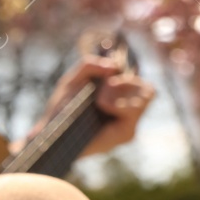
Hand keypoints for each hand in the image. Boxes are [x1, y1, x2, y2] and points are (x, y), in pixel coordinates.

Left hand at [29, 55, 155, 157]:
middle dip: (127, 82)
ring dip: (122, 89)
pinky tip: (102, 104)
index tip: (109, 73)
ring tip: (100, 98)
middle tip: (106, 85)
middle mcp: (127, 114)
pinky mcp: (126, 134)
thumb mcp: (72, 81)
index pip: (143, 86)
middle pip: (149, 90)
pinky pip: (133, 110)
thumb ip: (88, 65)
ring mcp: (129, 125)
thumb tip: (113, 66)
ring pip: (146, 97)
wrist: (50, 132)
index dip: (129, 75)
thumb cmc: (61, 108)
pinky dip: (118, 102)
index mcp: (119, 101)